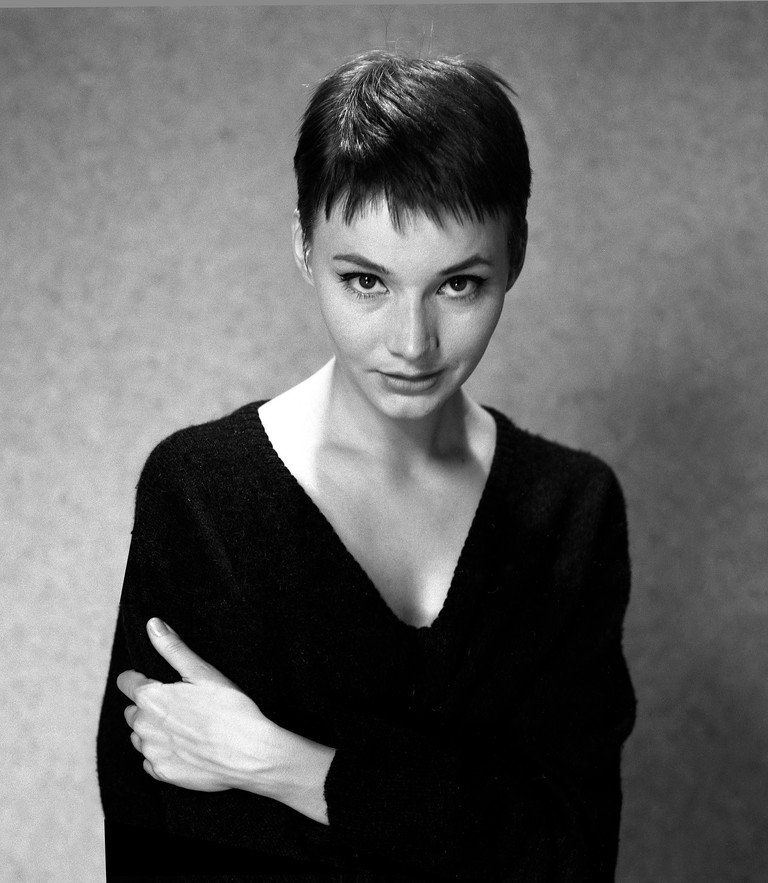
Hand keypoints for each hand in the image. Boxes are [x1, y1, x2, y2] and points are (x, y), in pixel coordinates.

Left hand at [117, 618, 282, 795]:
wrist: (249, 753)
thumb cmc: (229, 708)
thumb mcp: (202, 671)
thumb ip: (172, 648)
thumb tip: (152, 624)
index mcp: (150, 698)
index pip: (126, 682)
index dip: (140, 678)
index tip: (156, 679)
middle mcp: (143, 727)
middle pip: (132, 711)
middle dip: (148, 705)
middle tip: (180, 704)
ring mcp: (152, 753)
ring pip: (140, 736)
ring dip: (154, 730)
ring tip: (185, 726)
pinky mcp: (163, 774)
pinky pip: (151, 760)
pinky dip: (163, 753)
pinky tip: (186, 747)